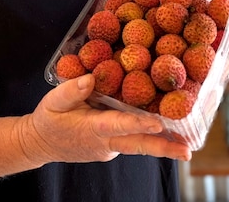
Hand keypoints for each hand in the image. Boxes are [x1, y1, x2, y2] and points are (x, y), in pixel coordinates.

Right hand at [16, 74, 191, 165]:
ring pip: (139, 144)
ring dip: (163, 144)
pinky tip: (167, 129)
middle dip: (164, 149)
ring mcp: (111, 148)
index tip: (159, 124)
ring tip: (188, 142)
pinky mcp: (113, 147)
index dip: (139, 124)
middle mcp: (106, 142)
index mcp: (92, 129)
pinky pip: (132, 140)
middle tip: (187, 152)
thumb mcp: (53, 101)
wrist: (40, 144)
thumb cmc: (48, 120)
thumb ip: (70, 90)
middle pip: (139, 145)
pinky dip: (148, 136)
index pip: (119, 126)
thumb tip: (91, 77)